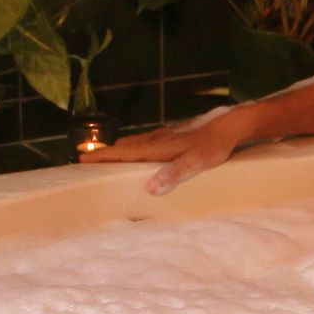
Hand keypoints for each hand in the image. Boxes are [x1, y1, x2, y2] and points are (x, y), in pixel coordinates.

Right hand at [83, 111, 243, 192]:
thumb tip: (150, 188)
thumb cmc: (214, 145)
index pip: (123, 152)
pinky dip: (136, 148)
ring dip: (120, 150)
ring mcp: (166, 135)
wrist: (230, 125)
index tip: (82, 158)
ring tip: (109, 157)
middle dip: (106, 154)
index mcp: (157, 146)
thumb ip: (173, 175)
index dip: (103, 156)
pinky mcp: (175, 135)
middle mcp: (157, 138)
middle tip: (88, 160)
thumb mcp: (195, 163)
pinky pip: (147, 142)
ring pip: (136, 142)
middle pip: (125, 146)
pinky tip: (142, 152)